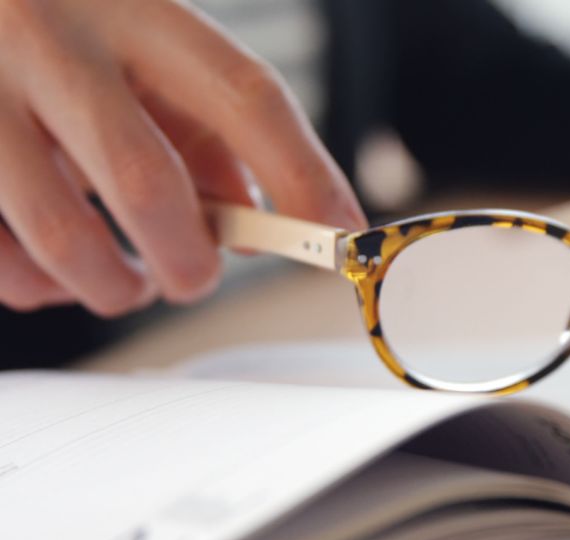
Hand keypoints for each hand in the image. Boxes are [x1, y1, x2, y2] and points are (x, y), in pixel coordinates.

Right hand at [0, 0, 366, 315]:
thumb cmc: (69, 31)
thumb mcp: (148, 54)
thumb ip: (207, 132)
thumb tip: (253, 230)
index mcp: (135, 11)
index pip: (245, 97)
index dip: (302, 173)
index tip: (340, 233)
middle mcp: (53, 40)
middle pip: (146, 179)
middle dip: (188, 260)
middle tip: (196, 281)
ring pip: (62, 234)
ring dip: (114, 286)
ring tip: (127, 284)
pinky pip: (0, 258)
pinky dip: (40, 286)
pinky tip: (56, 272)